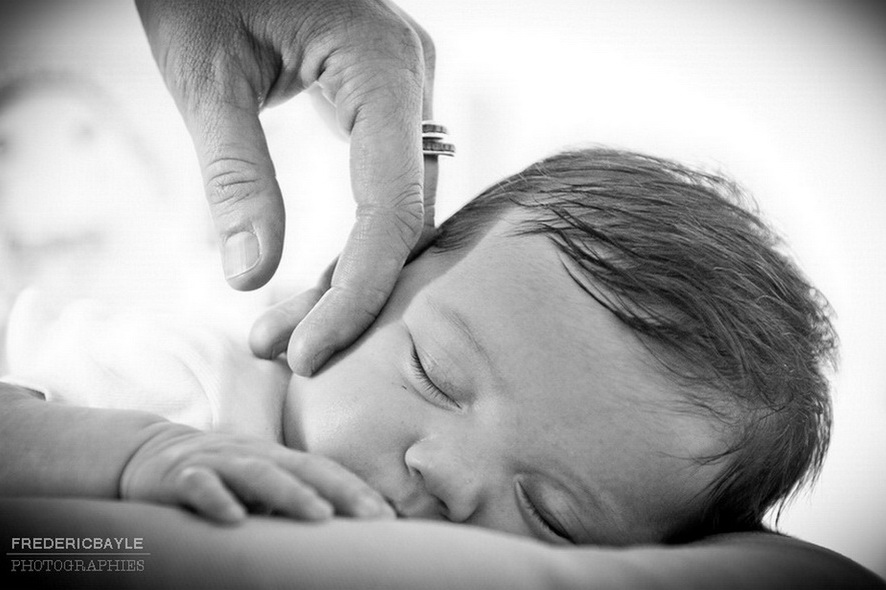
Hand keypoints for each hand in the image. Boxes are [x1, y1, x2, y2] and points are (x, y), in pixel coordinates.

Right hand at [121, 423, 395, 523]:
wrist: (145, 453)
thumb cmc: (216, 477)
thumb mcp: (255, 487)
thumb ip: (288, 503)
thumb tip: (337, 534)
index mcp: (275, 458)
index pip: (323, 470)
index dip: (355, 489)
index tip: (386, 516)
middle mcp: (252, 455)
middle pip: (303, 467)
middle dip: (341, 490)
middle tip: (372, 516)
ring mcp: (217, 461)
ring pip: (258, 473)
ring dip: (291, 494)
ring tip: (320, 515)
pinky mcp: (179, 475)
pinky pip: (199, 485)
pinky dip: (217, 498)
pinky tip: (235, 518)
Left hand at [136, 0, 437, 374]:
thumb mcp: (207, 72)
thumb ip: (235, 173)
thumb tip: (251, 276)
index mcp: (380, 68)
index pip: (391, 207)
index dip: (359, 291)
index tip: (308, 353)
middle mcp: (413, 80)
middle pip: (404, 218)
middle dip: (351, 294)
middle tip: (285, 352)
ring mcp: (407, 90)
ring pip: (401, 208)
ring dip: (354, 273)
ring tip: (289, 327)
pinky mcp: (386, 102)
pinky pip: (389, 186)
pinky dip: (357, 239)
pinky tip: (320, 278)